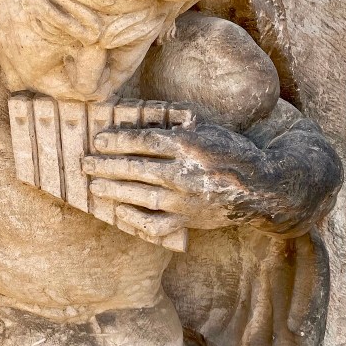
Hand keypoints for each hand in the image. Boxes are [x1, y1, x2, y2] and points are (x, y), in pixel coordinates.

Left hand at [82, 122, 273, 243]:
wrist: (259, 187)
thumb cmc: (231, 153)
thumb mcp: (208, 130)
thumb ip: (178, 127)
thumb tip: (142, 122)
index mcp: (188, 145)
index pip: (143, 141)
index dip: (117, 141)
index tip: (98, 141)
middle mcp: (183, 172)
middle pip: (135, 168)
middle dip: (106, 166)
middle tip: (86, 164)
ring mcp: (184, 199)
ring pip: (139, 195)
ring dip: (113, 190)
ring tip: (94, 186)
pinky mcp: (187, 220)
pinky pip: (154, 224)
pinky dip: (134, 219)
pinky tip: (120, 212)